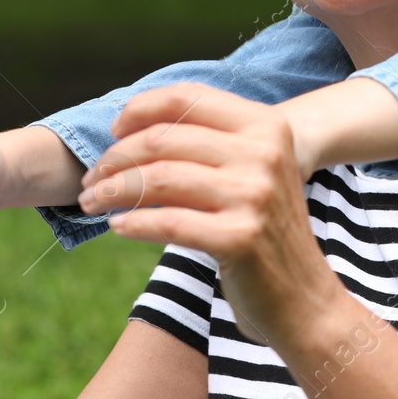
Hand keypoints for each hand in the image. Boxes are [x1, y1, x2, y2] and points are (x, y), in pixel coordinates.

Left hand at [79, 84, 344, 346]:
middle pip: (164, 139)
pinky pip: (167, 222)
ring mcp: (254, 196)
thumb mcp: (252, 172)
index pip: (188, 97)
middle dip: (116, 157)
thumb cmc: (265, 233)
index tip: (113, 132)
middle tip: (92, 178)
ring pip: (158, 179)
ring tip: (93, 201)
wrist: (305, 300)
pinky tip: (117, 226)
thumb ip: (210, 143)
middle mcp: (264, 154)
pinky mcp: (240, 238)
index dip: (140, 109)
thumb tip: (132, 125)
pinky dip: (132, 222)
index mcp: (267, 126)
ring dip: (113, 190)